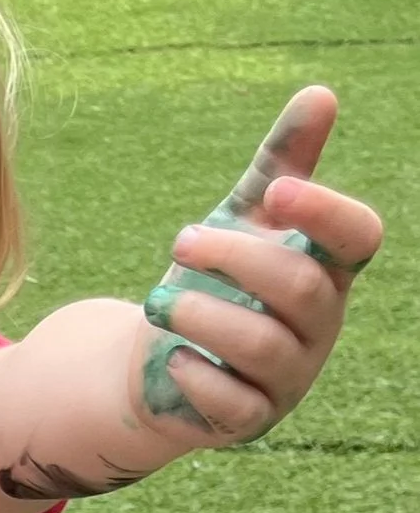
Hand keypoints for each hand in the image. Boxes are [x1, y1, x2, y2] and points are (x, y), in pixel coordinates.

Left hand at [138, 87, 382, 439]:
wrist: (158, 358)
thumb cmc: (214, 280)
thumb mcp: (242, 217)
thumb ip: (281, 162)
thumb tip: (321, 92)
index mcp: (326, 269)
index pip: (359, 238)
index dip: (326, 213)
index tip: (275, 192)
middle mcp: (318, 326)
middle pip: (302, 287)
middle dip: (237, 258)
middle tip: (179, 241)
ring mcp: (288, 378)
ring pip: (265, 347)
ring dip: (203, 316)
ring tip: (154, 301)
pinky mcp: (248, 420)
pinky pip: (235, 403)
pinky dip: (199, 377)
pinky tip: (171, 358)